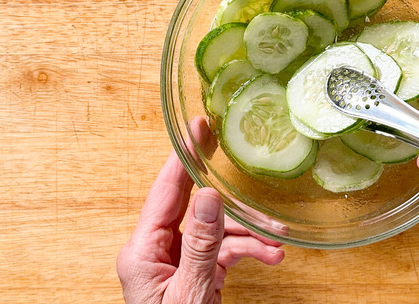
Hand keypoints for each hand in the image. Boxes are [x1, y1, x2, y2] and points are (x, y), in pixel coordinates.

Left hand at [117, 118, 284, 303]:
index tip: (196, 130)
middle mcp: (157, 250)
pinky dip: (248, 252)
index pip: (164, 192)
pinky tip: (270, 257)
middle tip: (237, 160)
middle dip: (228, 198)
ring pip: (216, 231)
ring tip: (276, 241)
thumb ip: (201, 245)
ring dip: (249, 235)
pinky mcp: (196, 273)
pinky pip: (224, 251)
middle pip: (194, 207)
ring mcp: (177, 261)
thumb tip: (207, 197)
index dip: (183, 158)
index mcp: (142, 250)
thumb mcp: (190, 292)